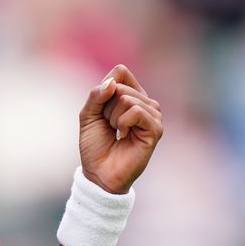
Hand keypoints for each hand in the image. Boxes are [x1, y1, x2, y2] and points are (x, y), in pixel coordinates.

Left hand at [78, 64, 162, 193]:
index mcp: (132, 96)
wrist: (98, 173)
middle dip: (106, 107)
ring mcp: (153, 116)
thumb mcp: (88, 115)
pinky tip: (123, 135)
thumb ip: (97, 94)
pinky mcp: (156, 129)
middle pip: (121, 86)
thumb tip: (112, 82)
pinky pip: (136, 111)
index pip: (121, 72)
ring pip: (128, 98)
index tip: (102, 111)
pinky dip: (122, 122)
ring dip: (113, 117)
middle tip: (109, 126)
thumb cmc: (95, 146)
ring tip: (117, 132)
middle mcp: (146, 103)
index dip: (105, 89)